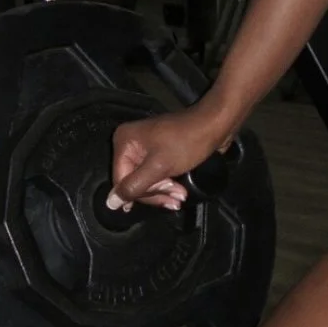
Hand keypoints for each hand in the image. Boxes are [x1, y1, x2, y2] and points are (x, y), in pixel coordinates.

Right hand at [109, 101, 235, 212]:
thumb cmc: (189, 141)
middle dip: (156, 192)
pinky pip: (156, 173)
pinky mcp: (160, 150)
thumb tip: (110, 203)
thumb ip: (133, 186)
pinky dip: (167, 183)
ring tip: (180, 195)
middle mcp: (131, 142)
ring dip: (164, 190)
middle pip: (134, 181)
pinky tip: (178, 191)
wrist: (217, 123)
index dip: (141, 194)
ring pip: (147, 179)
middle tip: (176, 197)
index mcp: (125, 141)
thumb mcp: (159, 167)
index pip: (121, 180)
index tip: (164, 199)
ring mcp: (146, 146)